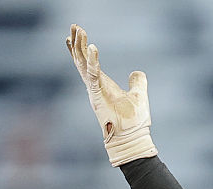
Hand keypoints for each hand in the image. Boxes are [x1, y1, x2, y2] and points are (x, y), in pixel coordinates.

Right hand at [65, 24, 156, 165]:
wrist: (132, 138)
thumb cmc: (134, 122)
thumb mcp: (139, 96)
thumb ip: (138, 83)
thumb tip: (137, 72)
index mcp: (102, 85)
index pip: (88, 63)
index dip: (82, 49)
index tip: (77, 33)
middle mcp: (95, 86)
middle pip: (81, 60)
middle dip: (77, 43)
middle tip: (73, 25)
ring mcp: (94, 90)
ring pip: (83, 64)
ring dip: (80, 47)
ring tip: (78, 30)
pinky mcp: (97, 95)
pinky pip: (93, 74)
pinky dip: (92, 61)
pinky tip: (92, 47)